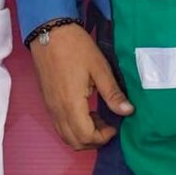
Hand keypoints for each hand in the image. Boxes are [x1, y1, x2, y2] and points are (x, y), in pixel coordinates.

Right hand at [29, 22, 130, 149]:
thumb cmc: (75, 47)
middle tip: (108, 127)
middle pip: (74, 142)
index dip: (102, 137)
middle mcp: (57, 110)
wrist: (49, 32)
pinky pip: (59, 125)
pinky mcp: (47, 102)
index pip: (85, 136)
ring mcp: (50, 107)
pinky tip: (86, 112)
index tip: (114, 127)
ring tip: (98, 119)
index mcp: (71, 103)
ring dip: (82, 135)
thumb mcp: (99, 68)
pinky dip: (73, 127)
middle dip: (93, 141)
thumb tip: (128, 111)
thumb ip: (112, 93)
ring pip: (65, 136)